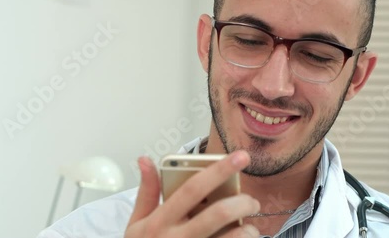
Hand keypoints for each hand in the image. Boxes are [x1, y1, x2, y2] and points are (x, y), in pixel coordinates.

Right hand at [124, 151, 260, 237]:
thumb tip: (146, 159)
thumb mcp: (136, 223)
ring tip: (250, 228)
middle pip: (219, 213)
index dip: (219, 170)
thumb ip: (147, 192)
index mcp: (160, 221)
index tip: (240, 157)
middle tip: (252, 201)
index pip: (193, 188)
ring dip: (248, 231)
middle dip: (243, 202)